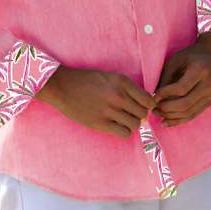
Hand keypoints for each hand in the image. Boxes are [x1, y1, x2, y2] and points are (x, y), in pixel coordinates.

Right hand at [36, 65, 155, 137]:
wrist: (62, 86)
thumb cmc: (85, 80)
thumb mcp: (109, 76)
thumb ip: (126, 88)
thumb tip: (143, 103)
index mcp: (122, 81)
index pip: (148, 100)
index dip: (148, 105)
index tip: (142, 107)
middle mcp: (118, 95)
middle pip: (143, 113)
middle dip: (140, 115)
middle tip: (131, 114)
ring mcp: (110, 110)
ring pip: (135, 125)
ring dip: (131, 124)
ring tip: (122, 119)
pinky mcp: (101, 123)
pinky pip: (124, 133)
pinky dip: (123, 131)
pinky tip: (116, 125)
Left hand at [152, 32, 210, 126]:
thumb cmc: (191, 55)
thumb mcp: (176, 60)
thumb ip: (166, 77)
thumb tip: (154, 96)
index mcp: (200, 71)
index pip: (181, 88)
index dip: (166, 94)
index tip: (153, 95)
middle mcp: (208, 85)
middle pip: (185, 104)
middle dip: (166, 108)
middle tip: (152, 108)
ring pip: (189, 112)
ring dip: (171, 116)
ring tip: (156, 113)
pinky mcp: (209, 103)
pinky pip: (193, 115)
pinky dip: (179, 120)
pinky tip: (166, 121)